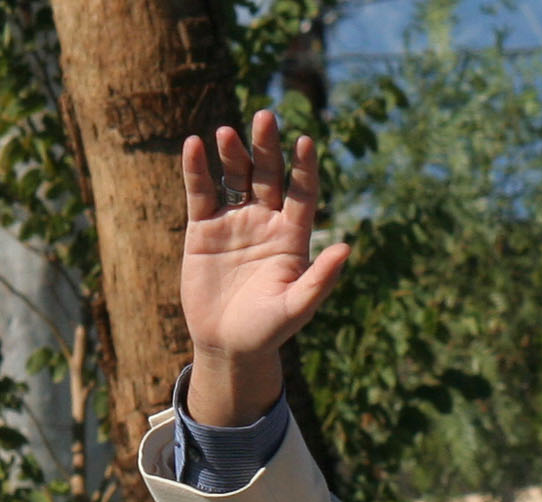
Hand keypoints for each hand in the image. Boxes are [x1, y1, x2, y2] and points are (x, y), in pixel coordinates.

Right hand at [179, 110, 350, 423]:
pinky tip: (195, 145)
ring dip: (233, 154)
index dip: (304, 168)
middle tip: (266, 117)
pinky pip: (201, 192)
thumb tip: (347, 248)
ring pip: (235, 177)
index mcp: (293, 238)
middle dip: (267, 148)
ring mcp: (235, 223)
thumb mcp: (297, 307)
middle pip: (268, 176)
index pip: (302, 194)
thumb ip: (320, 279)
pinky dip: (197, 169)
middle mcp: (266, 223)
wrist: (228, 345)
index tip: (306, 141)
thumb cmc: (268, 330)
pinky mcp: (203, 229)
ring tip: (227, 133)